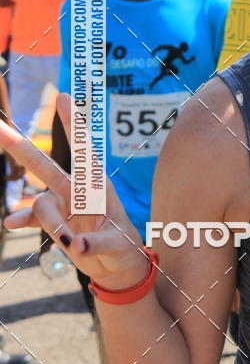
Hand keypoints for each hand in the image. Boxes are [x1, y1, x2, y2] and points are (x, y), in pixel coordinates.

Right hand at [0, 93, 146, 289]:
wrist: (115, 266)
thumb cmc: (123, 249)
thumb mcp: (117, 245)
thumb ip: (96, 243)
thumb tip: (77, 246)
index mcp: (97, 186)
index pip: (83, 150)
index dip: (73, 123)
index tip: (63, 96)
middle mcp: (76, 190)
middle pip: (43, 166)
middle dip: (20, 147)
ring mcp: (62, 204)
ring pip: (40, 203)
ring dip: (51, 224)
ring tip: (72, 242)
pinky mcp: (53, 221)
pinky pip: (31, 218)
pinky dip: (23, 221)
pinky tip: (12, 224)